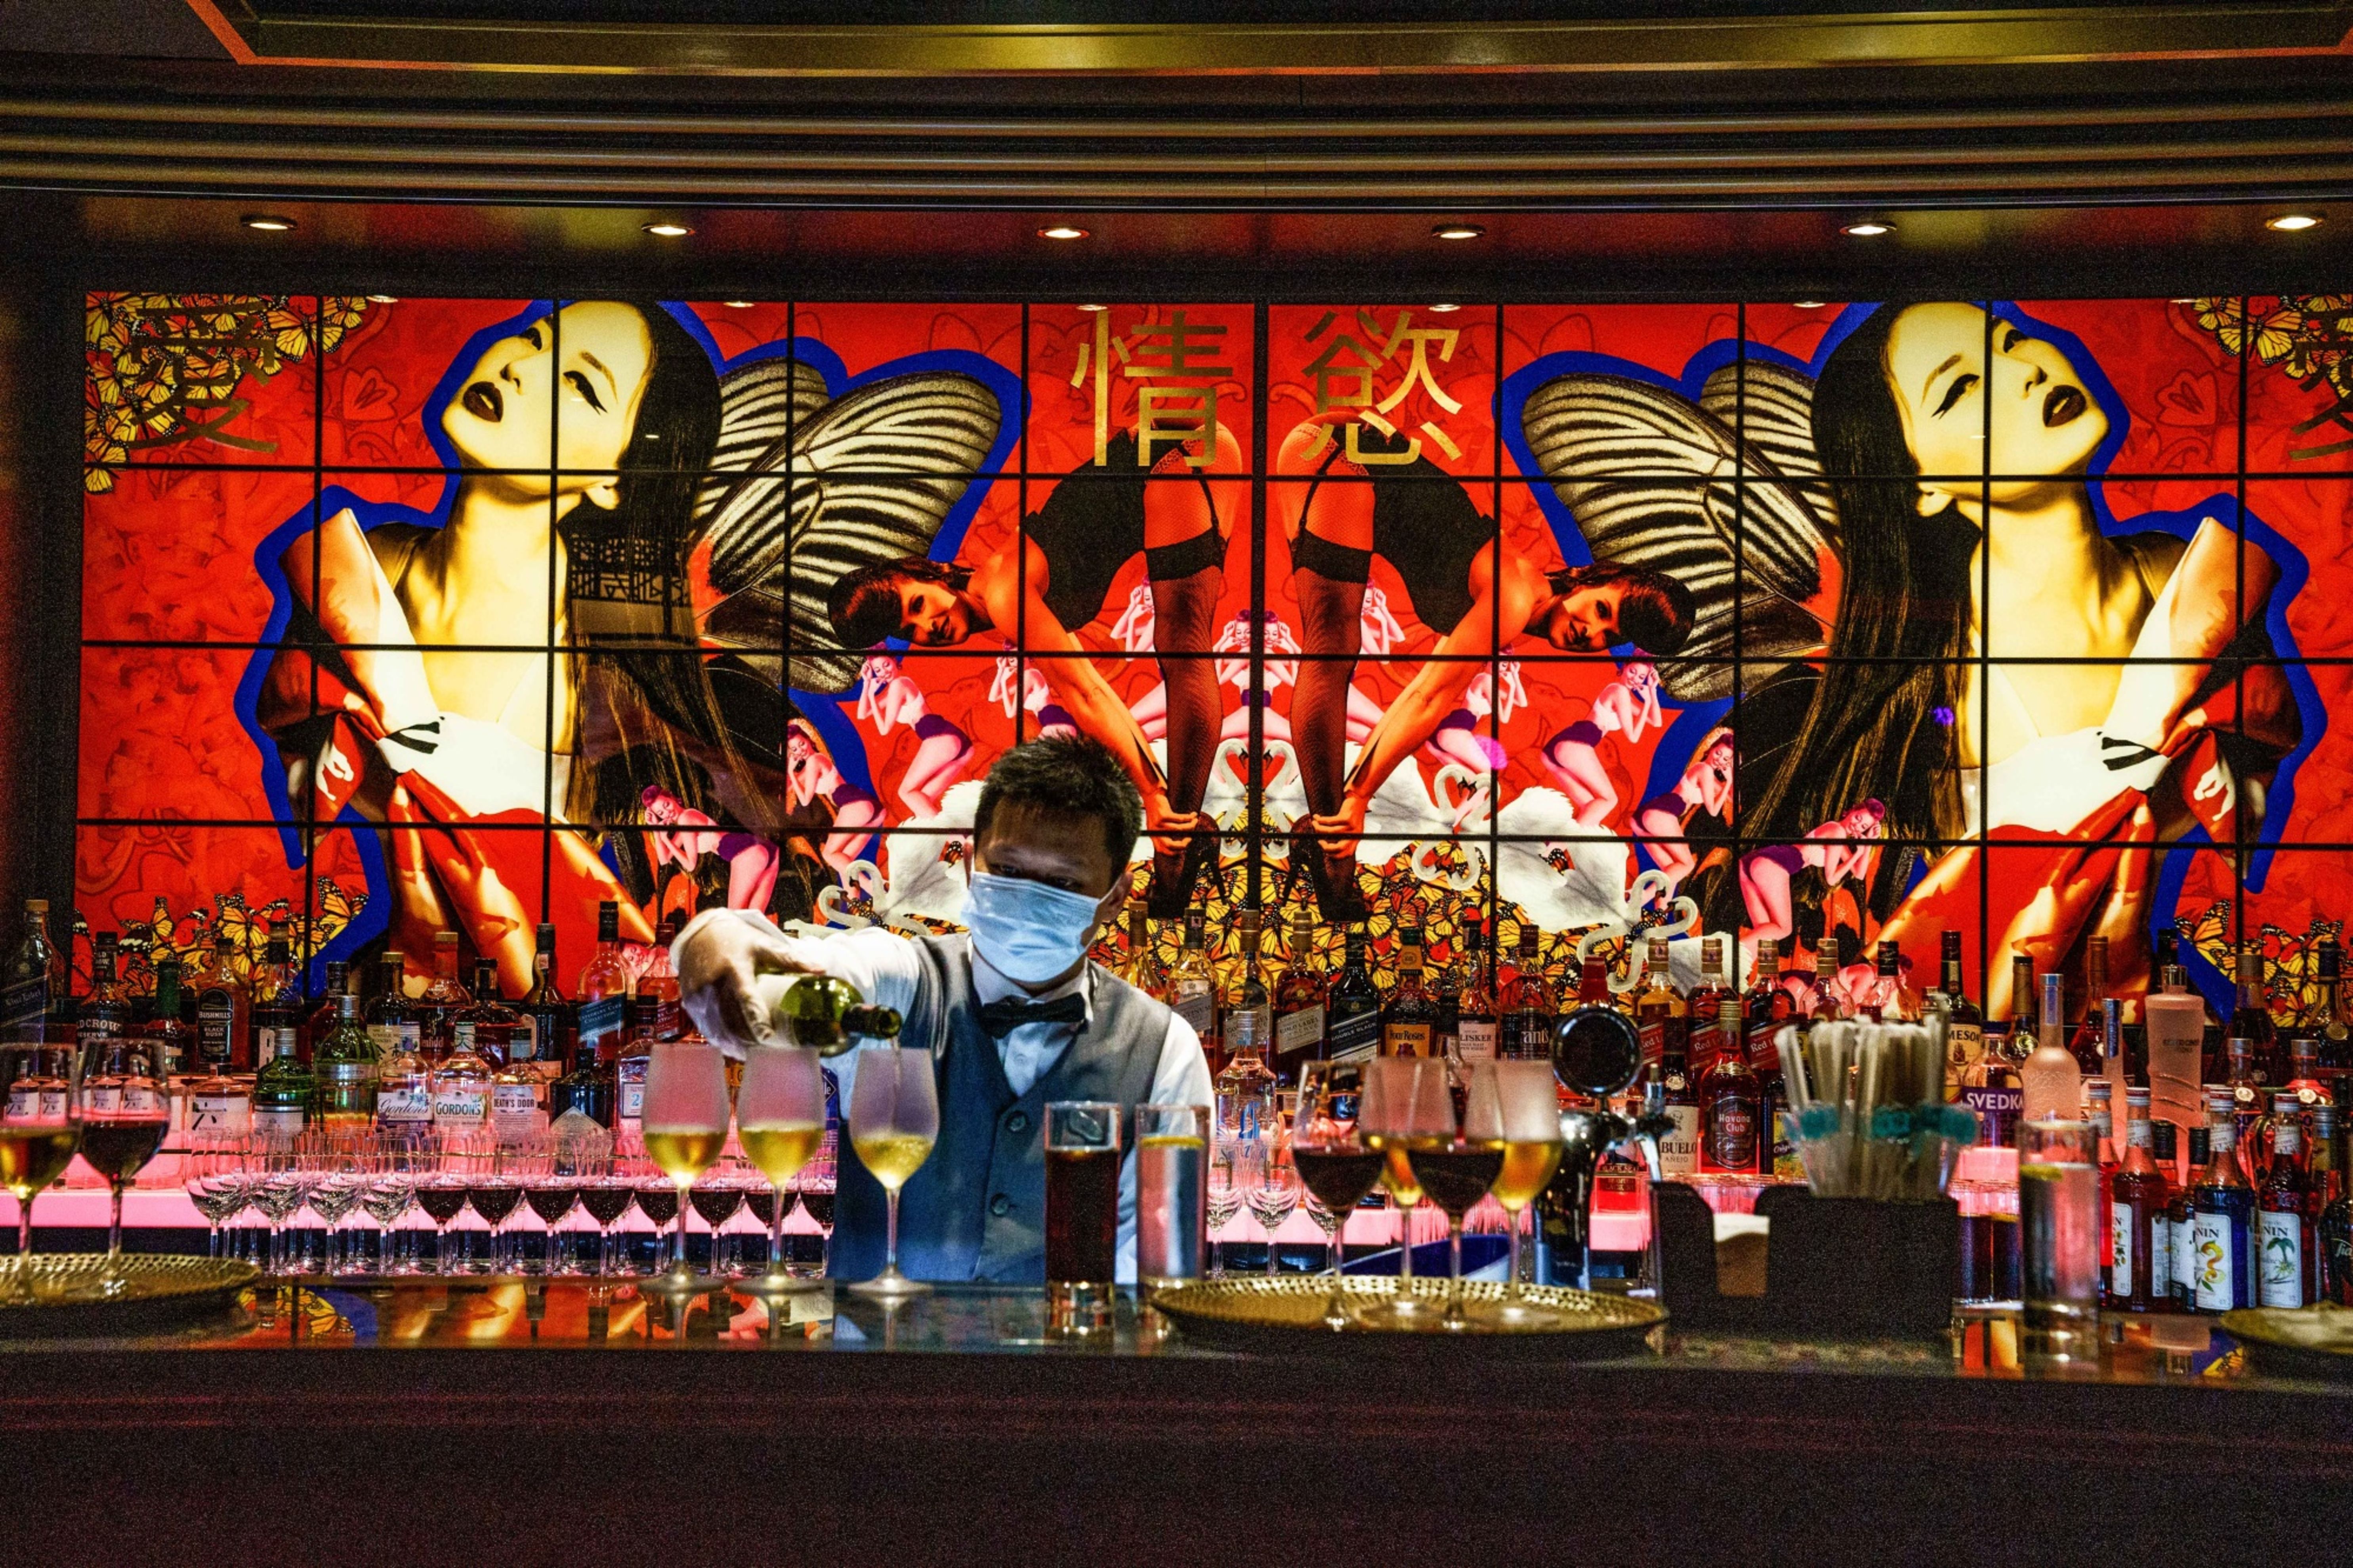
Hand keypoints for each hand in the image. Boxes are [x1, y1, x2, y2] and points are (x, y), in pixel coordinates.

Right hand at [676, 912, 819, 1058]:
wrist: (700, 933)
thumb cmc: (737, 940)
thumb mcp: (764, 945)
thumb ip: (790, 959)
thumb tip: (821, 970)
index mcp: (735, 969)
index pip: (746, 999)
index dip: (756, 1020)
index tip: (767, 1037)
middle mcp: (713, 984)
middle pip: (731, 1020)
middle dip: (748, 1039)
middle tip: (766, 1050)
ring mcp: (698, 995)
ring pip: (717, 1028)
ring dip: (733, 1043)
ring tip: (751, 1054)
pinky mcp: (690, 1002)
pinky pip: (705, 1027)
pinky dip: (719, 1040)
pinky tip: (733, 1048)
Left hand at [1149, 805, 1203, 858]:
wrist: (1150, 793)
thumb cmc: (1157, 809)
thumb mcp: (1157, 823)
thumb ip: (1164, 833)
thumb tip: (1181, 842)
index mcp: (1153, 835)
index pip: (1162, 850)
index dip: (1174, 852)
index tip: (1183, 847)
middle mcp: (1155, 831)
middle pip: (1169, 845)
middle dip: (1183, 844)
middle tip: (1190, 838)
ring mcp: (1158, 823)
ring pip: (1179, 830)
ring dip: (1190, 826)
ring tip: (1195, 822)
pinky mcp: (1163, 814)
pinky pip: (1180, 819)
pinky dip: (1189, 817)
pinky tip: (1193, 815)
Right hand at [1308, 798, 1368, 859]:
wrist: (1359, 797)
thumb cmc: (1353, 812)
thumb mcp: (1352, 827)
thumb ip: (1345, 836)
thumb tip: (1329, 845)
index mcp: (1356, 838)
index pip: (1346, 853)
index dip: (1334, 855)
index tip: (1325, 851)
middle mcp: (1355, 834)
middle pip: (1339, 848)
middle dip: (1325, 847)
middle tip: (1319, 841)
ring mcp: (1351, 826)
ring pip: (1330, 833)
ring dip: (1319, 829)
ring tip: (1314, 824)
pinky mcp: (1346, 817)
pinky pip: (1329, 822)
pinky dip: (1320, 820)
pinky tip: (1317, 817)